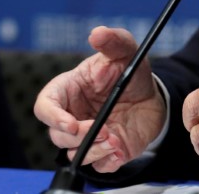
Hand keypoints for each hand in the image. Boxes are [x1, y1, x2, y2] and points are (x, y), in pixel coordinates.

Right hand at [33, 26, 166, 172]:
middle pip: (58, 135)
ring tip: (115, 139)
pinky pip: (98, 165)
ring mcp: (86, 136)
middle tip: (103, 131)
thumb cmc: (129, 72)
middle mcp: (72, 116)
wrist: (153, 95)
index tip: (71, 122)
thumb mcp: (126, 52)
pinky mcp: (103, 151)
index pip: (45, 106)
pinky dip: (107, 161)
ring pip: (75, 153)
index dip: (53, 117)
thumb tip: (98, 33)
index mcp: (68, 91)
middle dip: (78, 136)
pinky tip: (120, 149)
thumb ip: (113, 41)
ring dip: (94, 150)